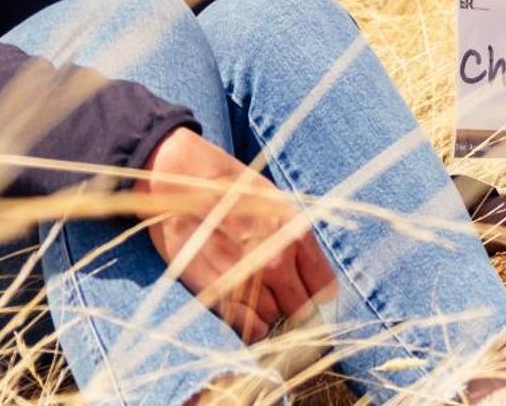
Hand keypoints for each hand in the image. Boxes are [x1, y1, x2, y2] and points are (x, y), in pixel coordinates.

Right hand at [136, 127, 335, 342]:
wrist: (182, 179)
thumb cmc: (232, 189)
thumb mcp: (278, 204)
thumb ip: (297, 240)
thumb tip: (311, 278)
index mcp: (295, 235)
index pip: (324, 287)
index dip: (318, 294)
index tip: (309, 293)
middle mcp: (275, 261)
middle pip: (301, 309)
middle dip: (295, 306)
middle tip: (283, 297)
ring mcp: (247, 280)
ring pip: (273, 319)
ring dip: (270, 314)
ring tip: (258, 296)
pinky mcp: (217, 291)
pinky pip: (246, 326)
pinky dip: (250, 327)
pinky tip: (247, 314)